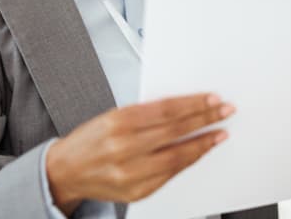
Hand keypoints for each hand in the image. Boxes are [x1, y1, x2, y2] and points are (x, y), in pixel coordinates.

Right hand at [45, 93, 233, 213]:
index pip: (167, 110)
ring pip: (176, 156)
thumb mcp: (114, 114)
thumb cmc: (91, 138)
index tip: (212, 98)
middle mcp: (124, 148)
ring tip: (219, 133)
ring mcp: (130, 173)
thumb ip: (147, 112)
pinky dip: (187, 162)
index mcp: (119, 121)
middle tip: (224, 111)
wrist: (65, 171)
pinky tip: (199, 152)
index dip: (193, 104)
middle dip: (204, 119)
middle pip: (174, 131)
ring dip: (202, 143)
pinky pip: (169, 175)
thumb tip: (183, 106)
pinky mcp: (135, 192)